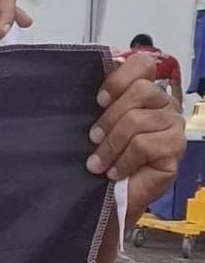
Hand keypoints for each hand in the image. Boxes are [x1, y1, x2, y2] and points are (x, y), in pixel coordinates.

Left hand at [86, 53, 184, 213]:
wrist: (112, 198)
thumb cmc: (104, 159)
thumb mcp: (96, 125)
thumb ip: (99, 102)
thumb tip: (87, 73)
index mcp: (144, 92)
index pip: (142, 64)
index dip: (118, 78)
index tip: (98, 100)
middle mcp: (163, 105)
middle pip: (140, 91)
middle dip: (109, 118)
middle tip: (93, 138)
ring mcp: (173, 126)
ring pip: (137, 120)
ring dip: (111, 145)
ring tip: (98, 163)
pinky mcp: (175, 148)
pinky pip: (144, 144)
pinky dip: (123, 160)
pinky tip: (115, 172)